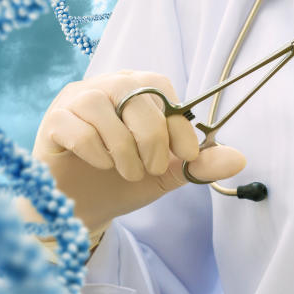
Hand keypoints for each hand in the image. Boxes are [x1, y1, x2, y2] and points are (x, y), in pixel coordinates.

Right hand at [32, 70, 245, 237]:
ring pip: (106, 112)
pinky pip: (80, 130)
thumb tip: (240, 159)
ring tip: (126, 172)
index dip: (179, 125)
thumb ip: (200, 165)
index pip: (163, 92)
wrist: (85, 208)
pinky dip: (97, 154)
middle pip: (137, 98)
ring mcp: (77, 99)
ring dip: (125, 152)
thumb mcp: (168, 173)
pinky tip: (100, 166)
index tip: (187, 156)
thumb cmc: (126, 181)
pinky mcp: (53, 120)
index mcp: (139, 90)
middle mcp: (108, 85)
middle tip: (150, 169)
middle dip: (152, 141)